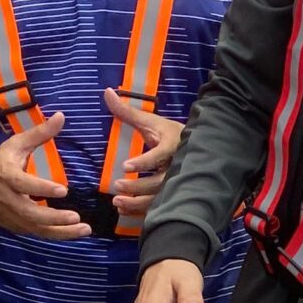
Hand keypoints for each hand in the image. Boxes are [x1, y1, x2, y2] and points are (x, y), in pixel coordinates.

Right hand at [0, 115, 87, 238]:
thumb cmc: (1, 161)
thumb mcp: (17, 144)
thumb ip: (40, 133)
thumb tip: (62, 116)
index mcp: (5, 175)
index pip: (23, 184)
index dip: (41, 189)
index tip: (63, 190)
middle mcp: (6, 198)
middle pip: (30, 213)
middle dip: (54, 218)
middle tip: (77, 217)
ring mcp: (9, 215)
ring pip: (35, 228)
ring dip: (60, 232)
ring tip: (84, 229)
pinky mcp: (14, 225)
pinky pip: (35, 234)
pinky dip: (55, 235)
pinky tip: (73, 232)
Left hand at [105, 88, 183, 221]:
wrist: (196, 147)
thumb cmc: (168, 133)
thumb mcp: (150, 121)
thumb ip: (126, 111)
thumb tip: (106, 93)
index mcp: (172, 145)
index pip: (159, 155)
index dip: (144, 162)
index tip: (125, 166)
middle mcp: (177, 166)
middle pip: (159, 182)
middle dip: (138, 186)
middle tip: (117, 185)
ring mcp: (176, 182)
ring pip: (159, 197)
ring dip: (138, 202)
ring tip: (117, 201)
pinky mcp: (172, 192)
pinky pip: (158, 205)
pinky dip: (140, 209)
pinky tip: (124, 208)